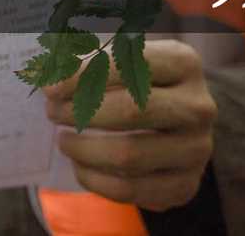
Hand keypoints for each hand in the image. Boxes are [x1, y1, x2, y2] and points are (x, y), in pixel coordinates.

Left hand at [42, 39, 216, 211]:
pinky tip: (79, 164)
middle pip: (130, 110)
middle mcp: (198, 106)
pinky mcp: (185, 184)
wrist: (175, 120)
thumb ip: (81, 55)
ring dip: (82, 149)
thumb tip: (46, 71)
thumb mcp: (114, 55)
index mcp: (184, 62)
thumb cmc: (133, 79)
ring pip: (128, 156)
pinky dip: (93, 179)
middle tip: (52, 112)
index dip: (82, 75)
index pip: (128, 64)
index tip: (48, 86)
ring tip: (63, 139)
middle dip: (80, 112)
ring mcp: (197, 149)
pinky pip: (129, 190)